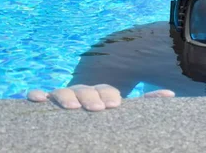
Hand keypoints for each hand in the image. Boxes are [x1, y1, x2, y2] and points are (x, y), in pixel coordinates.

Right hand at [27, 84, 175, 110]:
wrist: (84, 115)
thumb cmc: (106, 115)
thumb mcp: (125, 112)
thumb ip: (146, 102)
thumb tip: (170, 95)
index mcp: (100, 92)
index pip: (105, 89)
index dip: (109, 94)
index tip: (115, 104)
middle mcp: (81, 92)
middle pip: (84, 90)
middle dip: (91, 97)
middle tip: (99, 109)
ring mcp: (62, 98)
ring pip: (62, 92)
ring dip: (67, 97)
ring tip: (72, 108)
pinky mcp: (44, 104)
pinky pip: (36, 96)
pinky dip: (35, 94)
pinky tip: (36, 99)